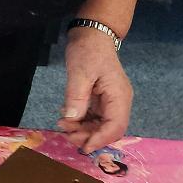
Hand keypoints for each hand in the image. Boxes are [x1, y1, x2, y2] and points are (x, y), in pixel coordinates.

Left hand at [58, 28, 133, 152]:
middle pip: (108, 130)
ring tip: (63, 125)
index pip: (116, 127)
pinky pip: (94, 118)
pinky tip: (67, 118)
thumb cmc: (88, 50)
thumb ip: (76, 97)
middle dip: (88, 136)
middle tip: (66, 134)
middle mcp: (118, 102)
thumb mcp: (79, 73)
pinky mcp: (101, 100)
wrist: (92, 35)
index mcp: (119, 96)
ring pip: (100, 126)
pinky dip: (81, 122)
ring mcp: (110, 101)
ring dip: (82, 130)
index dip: (100, 140)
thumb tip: (71, 120)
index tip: (83, 147)